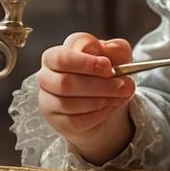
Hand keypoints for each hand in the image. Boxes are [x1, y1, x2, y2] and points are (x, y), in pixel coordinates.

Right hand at [37, 32, 136, 164]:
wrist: (106, 99)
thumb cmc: (106, 71)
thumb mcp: (117, 54)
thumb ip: (114, 48)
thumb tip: (109, 52)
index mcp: (55, 54)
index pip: (61, 58)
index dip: (84, 63)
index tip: (108, 67)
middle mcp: (46, 77)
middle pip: (65, 83)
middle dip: (99, 85)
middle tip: (123, 85)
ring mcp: (48, 102)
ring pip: (70, 104)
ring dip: (101, 100)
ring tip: (121, 95)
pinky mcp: (57, 122)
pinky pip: (75, 121)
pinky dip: (97, 114)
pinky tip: (110, 106)